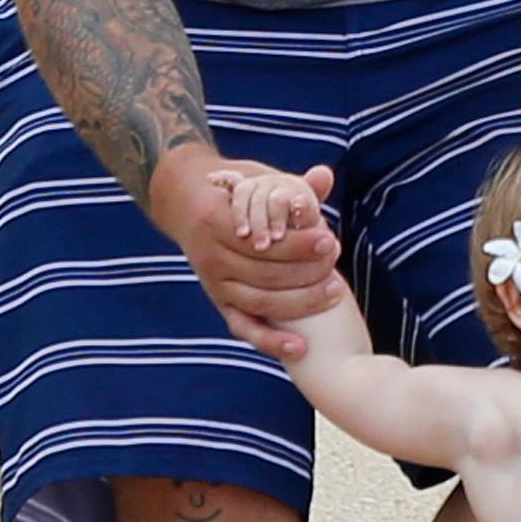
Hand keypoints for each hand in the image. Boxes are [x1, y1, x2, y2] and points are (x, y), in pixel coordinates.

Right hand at [151, 150, 345, 354]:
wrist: (184, 201)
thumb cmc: (232, 190)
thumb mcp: (256, 179)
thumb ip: (292, 184)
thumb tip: (325, 174)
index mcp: (215, 222)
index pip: (263, 242)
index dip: (298, 245)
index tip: (329, 240)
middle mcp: (210, 258)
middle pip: (264, 274)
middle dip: (306, 272)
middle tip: (336, 263)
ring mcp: (214, 284)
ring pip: (259, 302)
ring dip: (299, 302)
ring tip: (334, 291)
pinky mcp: (220, 303)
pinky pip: (244, 328)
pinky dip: (270, 340)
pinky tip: (300, 347)